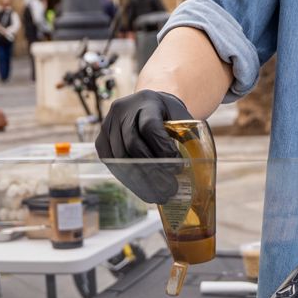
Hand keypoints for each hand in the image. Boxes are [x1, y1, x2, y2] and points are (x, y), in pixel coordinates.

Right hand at [96, 89, 191, 203]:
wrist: (147, 105)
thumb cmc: (168, 114)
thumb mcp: (181, 117)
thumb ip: (187, 136)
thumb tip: (196, 166)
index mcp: (147, 101)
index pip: (150, 127)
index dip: (162, 149)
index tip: (178, 168)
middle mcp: (123, 110)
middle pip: (133, 144)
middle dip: (153, 171)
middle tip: (170, 189)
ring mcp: (108, 124)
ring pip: (121, 157)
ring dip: (140, 180)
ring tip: (159, 195)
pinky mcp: (101, 139)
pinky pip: (112, 163)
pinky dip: (128, 178)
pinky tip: (144, 190)